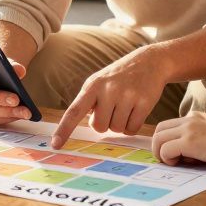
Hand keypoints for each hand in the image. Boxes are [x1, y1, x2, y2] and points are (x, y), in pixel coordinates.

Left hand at [50, 47, 167, 148]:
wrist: (150, 61)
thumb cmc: (120, 76)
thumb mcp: (99, 82)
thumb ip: (89, 102)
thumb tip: (88, 125)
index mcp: (92, 85)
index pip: (74, 111)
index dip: (64, 129)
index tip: (55, 144)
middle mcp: (108, 89)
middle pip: (99, 127)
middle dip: (105, 123)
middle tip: (113, 109)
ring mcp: (127, 95)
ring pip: (116, 129)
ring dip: (120, 124)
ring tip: (125, 106)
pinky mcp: (144, 102)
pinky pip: (132, 129)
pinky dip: (132, 126)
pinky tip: (135, 111)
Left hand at [152, 112, 205, 168]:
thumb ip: (200, 137)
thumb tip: (185, 154)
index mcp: (195, 117)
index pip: (169, 125)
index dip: (166, 140)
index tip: (171, 153)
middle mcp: (189, 120)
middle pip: (159, 130)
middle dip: (158, 146)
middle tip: (170, 159)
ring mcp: (189, 130)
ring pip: (158, 139)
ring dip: (161, 154)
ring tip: (175, 163)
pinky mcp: (190, 142)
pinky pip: (165, 150)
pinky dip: (168, 159)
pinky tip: (180, 164)